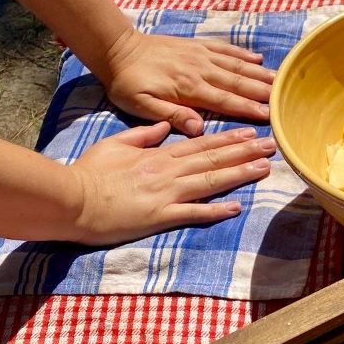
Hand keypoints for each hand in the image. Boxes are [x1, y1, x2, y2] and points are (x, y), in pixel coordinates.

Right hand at [69, 123, 275, 244]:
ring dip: (240, 175)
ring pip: (211, 182)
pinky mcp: (160, 217)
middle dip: (245, 152)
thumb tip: (167, 125)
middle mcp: (168, 172)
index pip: (201, 144)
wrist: (71, 200)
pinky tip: (237, 207)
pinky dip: (216, 211)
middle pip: (213, 160)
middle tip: (272, 146)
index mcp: (158, 155)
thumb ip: (144, 135)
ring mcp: (166, 195)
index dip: (229, 139)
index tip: (251, 133)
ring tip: (265, 168)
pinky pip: (193, 213)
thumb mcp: (116, 144)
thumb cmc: (89, 173)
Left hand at [101, 28, 274, 135]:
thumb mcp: (142, 106)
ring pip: (237, 65)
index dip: (248, 109)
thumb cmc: (128, 83)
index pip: (226, 101)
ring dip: (259, 72)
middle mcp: (201, 70)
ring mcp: (201, 55)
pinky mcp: (197, 45)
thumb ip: (171, 115)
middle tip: (285, 98)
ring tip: (280, 80)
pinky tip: (258, 57)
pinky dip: (243, 53)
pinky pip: (225, 48)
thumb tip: (199, 128)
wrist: (118, 49)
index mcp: (189, 89)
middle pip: (238, 82)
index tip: (269, 116)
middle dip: (263, 91)